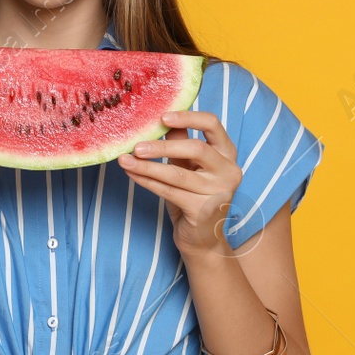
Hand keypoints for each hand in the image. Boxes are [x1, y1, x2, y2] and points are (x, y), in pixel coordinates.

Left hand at [117, 109, 240, 256]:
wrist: (202, 238)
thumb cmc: (193, 195)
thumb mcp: (187, 165)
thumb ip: (179, 142)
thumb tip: (158, 119)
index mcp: (227, 152)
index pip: (212, 124)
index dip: (188, 117)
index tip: (162, 117)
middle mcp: (229, 170)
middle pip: (196, 148)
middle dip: (162, 146)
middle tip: (136, 146)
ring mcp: (218, 191)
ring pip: (177, 174)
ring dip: (147, 166)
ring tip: (125, 160)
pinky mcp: (203, 209)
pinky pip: (169, 191)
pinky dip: (147, 182)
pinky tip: (133, 175)